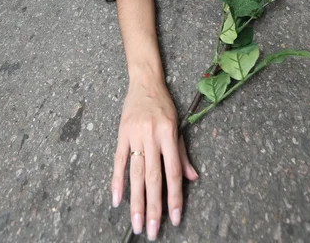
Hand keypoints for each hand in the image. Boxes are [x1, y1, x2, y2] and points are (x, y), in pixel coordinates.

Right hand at [111, 78, 197, 239]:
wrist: (145, 82)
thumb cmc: (163, 104)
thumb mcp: (177, 125)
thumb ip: (182, 154)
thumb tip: (192, 178)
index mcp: (168, 133)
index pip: (172, 172)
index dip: (174, 197)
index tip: (175, 218)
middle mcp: (152, 135)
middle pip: (152, 177)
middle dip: (153, 206)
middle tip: (152, 231)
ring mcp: (135, 134)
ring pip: (135, 173)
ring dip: (136, 201)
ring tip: (136, 223)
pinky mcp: (121, 133)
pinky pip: (118, 160)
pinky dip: (117, 181)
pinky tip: (117, 200)